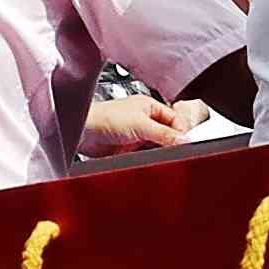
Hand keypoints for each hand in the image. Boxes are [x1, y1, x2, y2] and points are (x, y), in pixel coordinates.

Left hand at [81, 92, 199, 154]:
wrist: (81, 131)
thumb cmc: (105, 117)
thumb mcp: (141, 125)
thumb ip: (164, 134)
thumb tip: (184, 140)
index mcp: (149, 107)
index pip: (175, 120)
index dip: (181, 132)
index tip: (187, 144)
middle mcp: (144, 120)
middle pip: (167, 134)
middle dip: (171, 144)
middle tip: (176, 152)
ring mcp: (136, 135)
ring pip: (157, 147)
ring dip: (160, 153)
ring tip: (161, 156)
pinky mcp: (129, 150)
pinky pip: (146, 156)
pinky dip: (149, 160)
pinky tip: (150, 161)